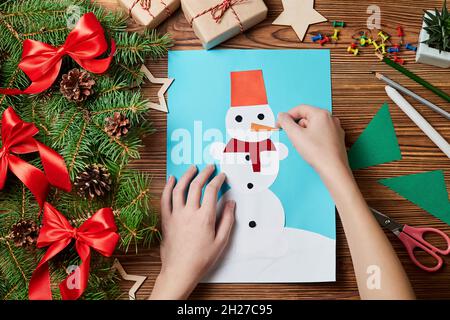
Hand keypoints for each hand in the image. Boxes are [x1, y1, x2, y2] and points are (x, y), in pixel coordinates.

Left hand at [150, 165, 234, 299]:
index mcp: (205, 217)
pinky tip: (171, 180)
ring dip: (186, 176)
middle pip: (196, 185)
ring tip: (192, 168)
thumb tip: (231, 204)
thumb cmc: (201, 259)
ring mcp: (176, 215)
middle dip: (204, 173)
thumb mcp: (221, 242)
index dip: (218, 180)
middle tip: (210, 168)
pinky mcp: (166, 220)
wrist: (180, 271)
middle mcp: (189, 213)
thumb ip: (227, 220)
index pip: (212, 190)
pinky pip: (165, 199)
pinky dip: (168, 187)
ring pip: (179, 188)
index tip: (221, 176)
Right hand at [277, 105, 348, 176]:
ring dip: (305, 133)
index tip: (280, 125)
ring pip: (314, 126)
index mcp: (321, 114)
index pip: (300, 109)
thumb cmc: (318, 152)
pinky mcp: (336, 139)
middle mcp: (330, 119)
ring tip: (304, 146)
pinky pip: (321, 134)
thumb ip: (285, 122)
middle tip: (294, 138)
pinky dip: (313, 139)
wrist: (333, 169)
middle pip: (307, 117)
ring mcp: (335, 129)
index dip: (287, 116)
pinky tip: (312, 149)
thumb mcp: (295, 135)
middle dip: (297, 127)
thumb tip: (282, 116)